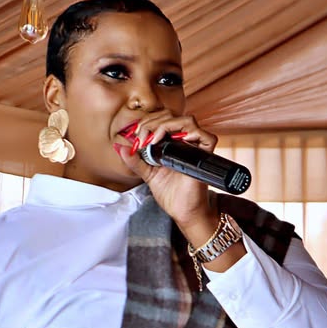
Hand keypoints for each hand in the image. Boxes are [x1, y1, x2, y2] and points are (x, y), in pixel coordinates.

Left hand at [115, 110, 219, 238]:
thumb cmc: (170, 194)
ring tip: (153, 140)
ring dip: (165, 125)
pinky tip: (172, 142)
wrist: (182, 211)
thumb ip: (135, 160)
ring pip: (186, 121)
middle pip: (171, 116)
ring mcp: (196, 147)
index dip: (146, 123)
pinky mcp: (206, 155)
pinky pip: (204, 135)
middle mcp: (185, 142)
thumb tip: (119, 146)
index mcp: (172, 143)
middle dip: (151, 123)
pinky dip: (188, 132)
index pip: (161, 119)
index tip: (136, 139)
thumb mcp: (147, 174)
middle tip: (142, 140)